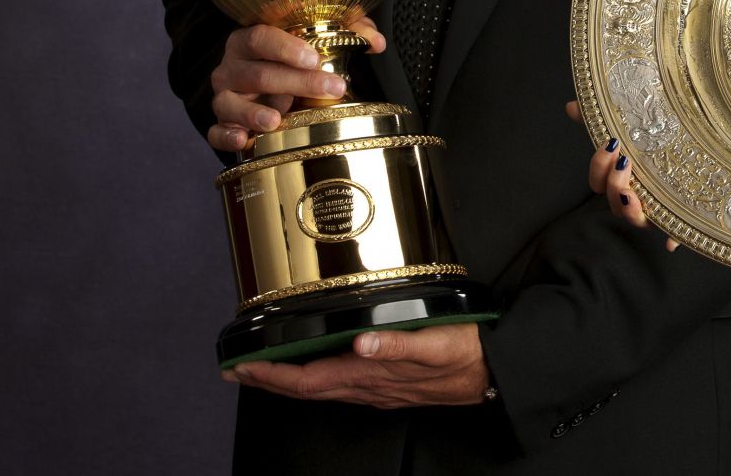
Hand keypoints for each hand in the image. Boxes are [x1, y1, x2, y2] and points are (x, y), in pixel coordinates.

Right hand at [207, 7, 386, 152]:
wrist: (263, 86)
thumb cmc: (291, 61)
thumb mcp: (317, 43)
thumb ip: (348, 33)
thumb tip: (376, 41)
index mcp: (250, 40)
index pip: (261, 37)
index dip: (286, 47)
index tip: (314, 58)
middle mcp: (232, 67)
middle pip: (258, 73)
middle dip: (296, 82)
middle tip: (331, 88)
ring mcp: (224, 96)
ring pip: (231, 103)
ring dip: (253, 113)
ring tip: (276, 121)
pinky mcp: (221, 123)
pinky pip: (216, 131)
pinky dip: (226, 137)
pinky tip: (244, 141)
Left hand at [226, 323, 487, 406]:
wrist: (493, 372)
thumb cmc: (467, 354)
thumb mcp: (437, 342)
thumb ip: (399, 343)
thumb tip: (362, 342)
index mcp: (372, 374)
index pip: (309, 380)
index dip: (272, 375)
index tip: (243, 366)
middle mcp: (368, 386)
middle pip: (306, 388)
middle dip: (268, 379)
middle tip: (237, 369)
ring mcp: (376, 389)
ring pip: (320, 389)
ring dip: (287, 380)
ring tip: (264, 368)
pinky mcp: (386, 384)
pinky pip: (338, 385)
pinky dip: (315, 377)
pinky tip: (314, 367)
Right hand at [566, 101, 677, 251]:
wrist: (698, 152)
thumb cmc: (657, 142)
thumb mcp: (632, 126)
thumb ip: (601, 118)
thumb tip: (572, 106)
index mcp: (621, 179)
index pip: (599, 182)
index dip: (599, 167)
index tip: (610, 144)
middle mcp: (636, 198)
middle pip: (615, 203)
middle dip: (614, 186)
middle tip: (624, 163)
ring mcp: (656, 210)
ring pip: (636, 220)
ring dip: (631, 210)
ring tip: (633, 194)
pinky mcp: (678, 218)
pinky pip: (674, 233)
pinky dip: (672, 237)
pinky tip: (671, 240)